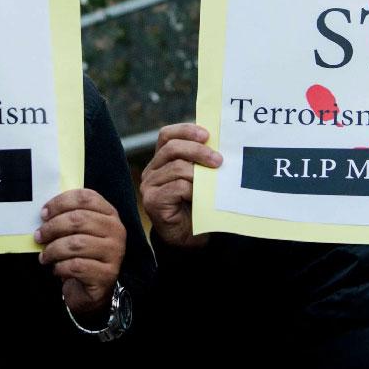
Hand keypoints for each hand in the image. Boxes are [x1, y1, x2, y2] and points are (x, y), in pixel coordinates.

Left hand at [35, 189, 125, 316]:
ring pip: (76, 244)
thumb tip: (44, 213)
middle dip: (53, 227)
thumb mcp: (78, 233)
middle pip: (79, 219)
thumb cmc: (81, 256)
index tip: (44, 213)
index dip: (61, 202)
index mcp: (109, 214)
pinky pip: (77, 266)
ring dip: (53, 249)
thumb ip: (67, 218)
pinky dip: (61, 267)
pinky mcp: (107, 274)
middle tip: (39, 236)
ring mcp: (114, 253)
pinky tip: (57, 269)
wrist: (91, 289)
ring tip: (45, 256)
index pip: (86, 198)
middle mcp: (116, 230)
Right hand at [140, 123, 220, 248]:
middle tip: (219, 160)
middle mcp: (151, 170)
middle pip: (172, 148)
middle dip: (198, 151)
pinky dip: (194, 190)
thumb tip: (219, 144)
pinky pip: (177, 187)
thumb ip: (201, 161)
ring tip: (214, 181)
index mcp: (161, 159)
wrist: (190, 237)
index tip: (207, 135)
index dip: (186, 131)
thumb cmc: (196, 204)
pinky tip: (201, 198)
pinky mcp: (152, 201)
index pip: (167, 135)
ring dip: (199, 174)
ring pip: (177, 168)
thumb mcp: (200, 178)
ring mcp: (149, 186)